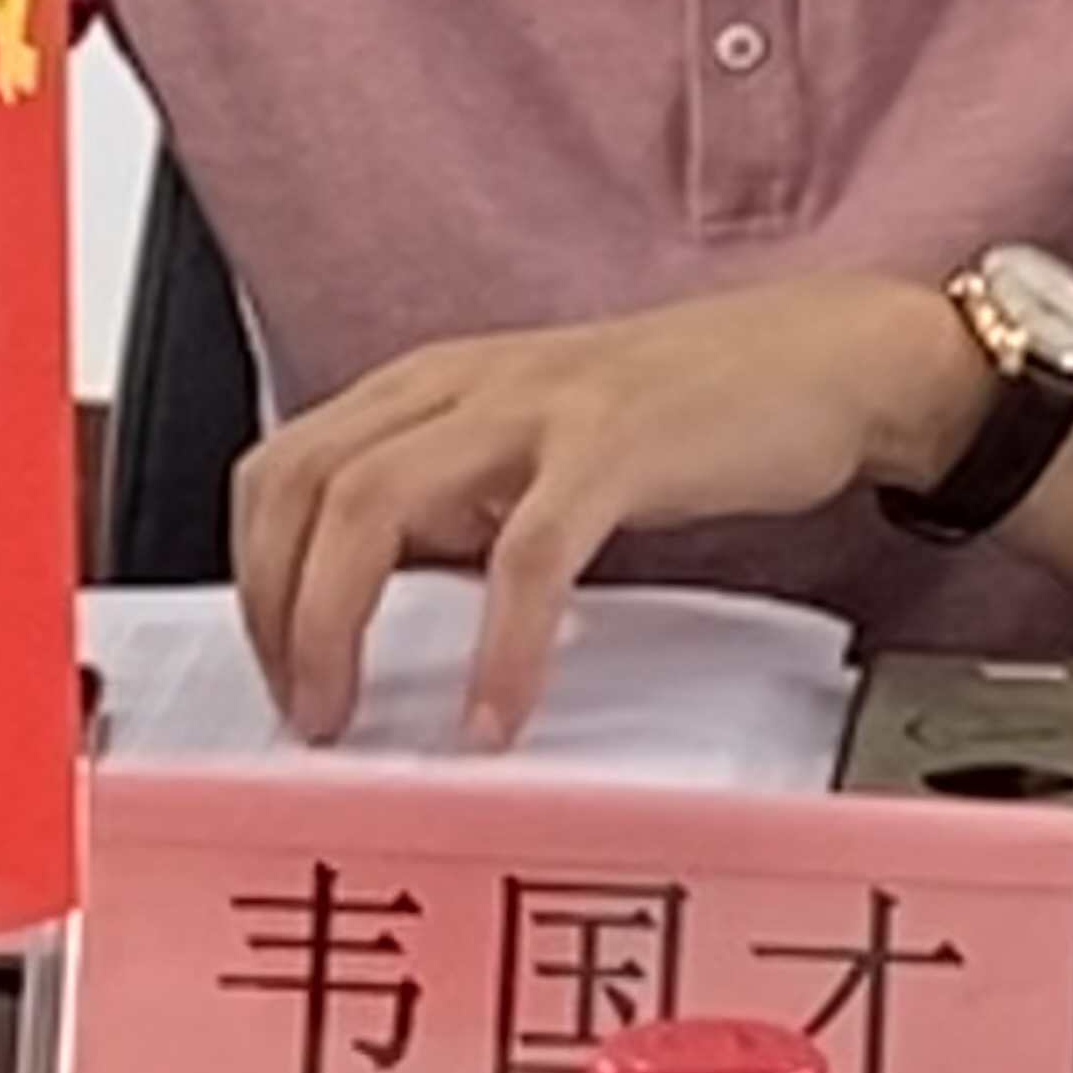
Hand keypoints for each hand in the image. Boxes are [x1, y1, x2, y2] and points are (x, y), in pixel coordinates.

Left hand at [232, 274, 987, 749]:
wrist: (822, 354)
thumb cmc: (683, 406)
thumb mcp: (533, 440)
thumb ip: (452, 499)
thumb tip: (369, 602)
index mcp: (437, 382)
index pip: (283, 462)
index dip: (250, 572)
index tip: (271, 665)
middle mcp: (467, 383)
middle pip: (301, 480)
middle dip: (272, 606)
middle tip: (301, 705)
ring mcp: (538, 408)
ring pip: (372, 500)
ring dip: (336, 623)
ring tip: (350, 718)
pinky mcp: (616, 446)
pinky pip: (528, 554)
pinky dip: (498, 645)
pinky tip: (497, 713)